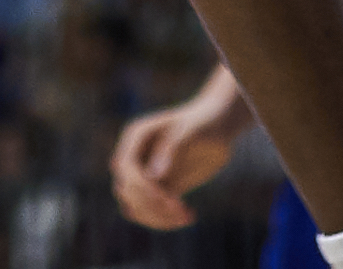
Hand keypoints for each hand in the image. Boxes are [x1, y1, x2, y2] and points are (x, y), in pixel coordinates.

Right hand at [110, 104, 240, 227]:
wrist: (217, 125)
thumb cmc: (204, 121)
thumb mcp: (191, 130)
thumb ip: (172, 148)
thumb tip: (153, 176)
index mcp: (136, 135)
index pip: (125, 168)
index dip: (142, 187)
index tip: (169, 199)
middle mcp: (135, 155)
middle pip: (126, 190)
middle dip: (151, 205)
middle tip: (180, 209)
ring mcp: (144, 174)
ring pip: (134, 207)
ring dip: (156, 218)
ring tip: (185, 216)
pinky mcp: (158, 189)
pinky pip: (149, 213)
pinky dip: (164, 221)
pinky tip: (189, 216)